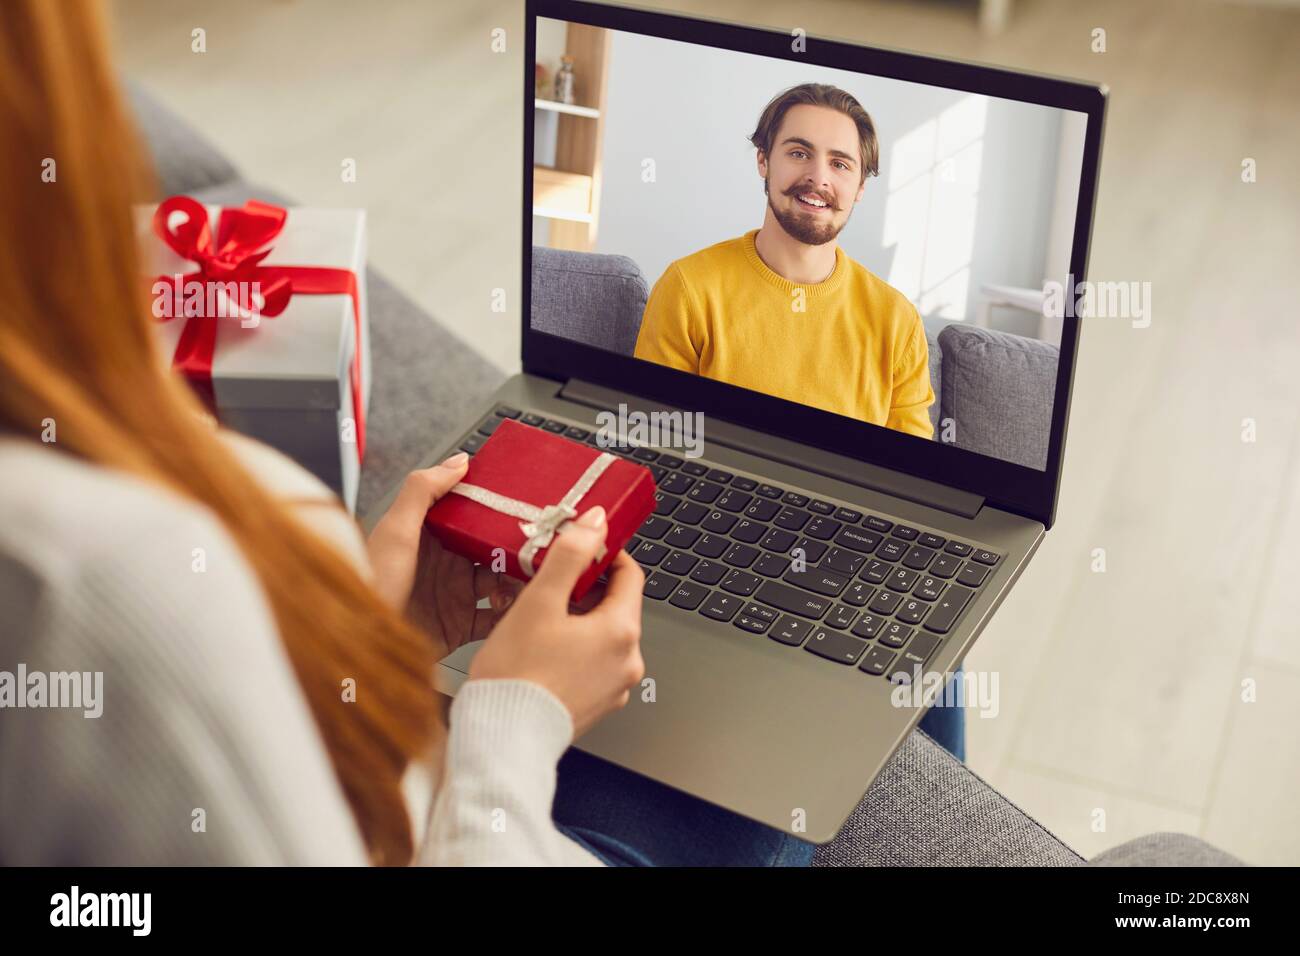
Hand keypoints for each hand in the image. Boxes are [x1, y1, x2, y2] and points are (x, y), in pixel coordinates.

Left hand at [366, 452, 523, 656]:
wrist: (363, 642)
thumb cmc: (370, 584)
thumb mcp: (395, 529)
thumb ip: (423, 490)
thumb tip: (457, 461)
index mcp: (431, 537)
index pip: (471, 516)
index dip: (496, 511)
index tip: (521, 508)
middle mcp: (445, 564)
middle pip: (492, 550)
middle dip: (515, 550)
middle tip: (533, 550)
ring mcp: (453, 595)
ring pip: (499, 583)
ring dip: (516, 582)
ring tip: (523, 583)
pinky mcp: (459, 626)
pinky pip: (494, 619)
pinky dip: (509, 614)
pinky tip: (515, 609)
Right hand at [469, 505, 645, 737]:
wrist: (502, 741)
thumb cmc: (516, 676)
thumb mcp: (539, 601)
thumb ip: (570, 555)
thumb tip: (595, 522)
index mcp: (621, 632)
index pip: (630, 575)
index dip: (606, 554)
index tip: (582, 545)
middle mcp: (627, 662)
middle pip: (616, 606)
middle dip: (585, 588)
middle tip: (550, 581)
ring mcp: (614, 687)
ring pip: (601, 636)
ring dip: (577, 619)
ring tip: (538, 617)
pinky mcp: (595, 705)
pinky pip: (591, 664)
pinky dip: (573, 649)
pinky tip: (540, 650)